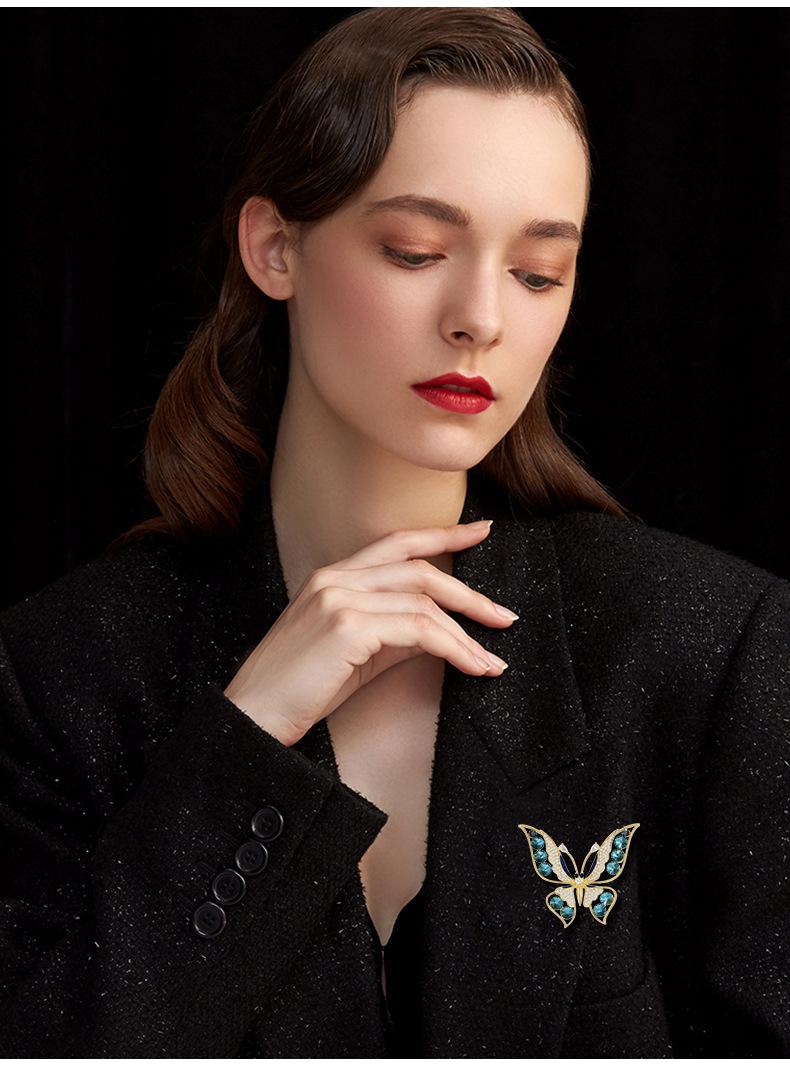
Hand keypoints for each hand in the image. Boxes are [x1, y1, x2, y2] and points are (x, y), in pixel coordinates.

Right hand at [223, 519, 515, 745]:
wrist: (254, 716)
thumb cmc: (299, 690)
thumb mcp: (354, 654)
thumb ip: (393, 632)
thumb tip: (441, 631)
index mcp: (332, 577)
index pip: (397, 543)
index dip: (443, 534)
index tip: (480, 531)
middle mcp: (335, 578)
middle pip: (419, 568)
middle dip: (469, 593)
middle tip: (503, 616)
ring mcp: (339, 599)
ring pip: (424, 602)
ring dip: (466, 634)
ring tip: (491, 661)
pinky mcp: (347, 626)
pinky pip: (418, 630)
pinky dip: (453, 648)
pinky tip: (471, 666)